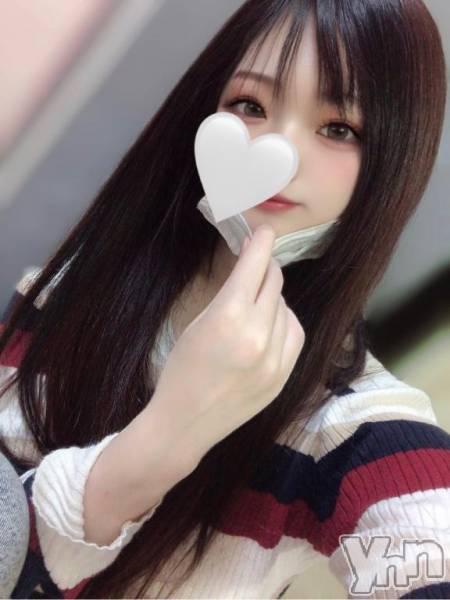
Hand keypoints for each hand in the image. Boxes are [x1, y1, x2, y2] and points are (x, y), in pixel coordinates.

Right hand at [149, 224, 305, 466]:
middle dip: (265, 268)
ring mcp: (275, 360)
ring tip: (255, 305)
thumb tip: (251, 267)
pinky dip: (284, 323)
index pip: (255, 267)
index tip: (264, 232)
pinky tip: (270, 325)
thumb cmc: (181, 371)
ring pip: (286, 308)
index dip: (261, 243)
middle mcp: (257, 336)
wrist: (185, 423)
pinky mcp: (284, 377)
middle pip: (274, 283)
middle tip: (256, 265)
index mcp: (228, 318)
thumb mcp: (198, 323)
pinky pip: (294, 334)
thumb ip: (229, 295)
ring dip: (273, 298)